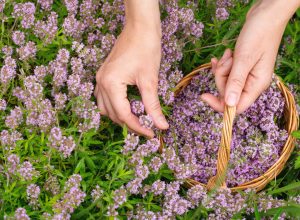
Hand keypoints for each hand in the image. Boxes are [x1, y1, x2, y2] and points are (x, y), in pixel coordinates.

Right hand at [94, 22, 168, 137]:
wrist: (140, 27)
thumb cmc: (146, 49)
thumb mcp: (150, 80)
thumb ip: (153, 105)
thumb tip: (161, 125)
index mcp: (111, 84)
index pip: (124, 115)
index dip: (138, 127)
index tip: (152, 133)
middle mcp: (101, 82)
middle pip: (113, 114)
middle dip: (130, 124)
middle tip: (147, 128)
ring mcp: (100, 78)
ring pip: (105, 108)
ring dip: (121, 117)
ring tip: (138, 120)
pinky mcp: (104, 75)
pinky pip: (104, 98)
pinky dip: (115, 106)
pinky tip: (128, 107)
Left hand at [202, 0, 299, 112]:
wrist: (265, 14)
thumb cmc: (258, 34)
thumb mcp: (244, 59)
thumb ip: (235, 82)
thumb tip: (229, 105)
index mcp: (257, 85)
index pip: (236, 106)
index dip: (219, 104)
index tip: (204, 95)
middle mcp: (252, 83)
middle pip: (228, 92)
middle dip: (221, 77)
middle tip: (226, 61)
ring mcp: (247, 75)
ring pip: (226, 80)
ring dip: (223, 67)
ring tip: (230, 53)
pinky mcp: (242, 66)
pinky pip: (227, 71)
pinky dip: (223, 64)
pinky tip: (224, 54)